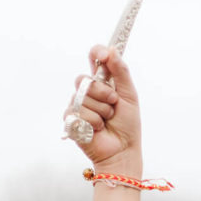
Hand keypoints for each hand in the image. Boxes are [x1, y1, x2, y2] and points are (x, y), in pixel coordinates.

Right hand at [64, 44, 142, 178]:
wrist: (123, 150)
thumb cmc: (127, 126)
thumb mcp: (129, 96)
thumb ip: (121, 72)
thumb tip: (112, 49)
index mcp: (103, 82)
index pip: (94, 58)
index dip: (97, 52)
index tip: (103, 54)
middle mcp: (88, 91)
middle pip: (84, 79)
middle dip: (103, 92)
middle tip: (113, 104)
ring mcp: (78, 104)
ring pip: (82, 96)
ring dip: (101, 110)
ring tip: (107, 121)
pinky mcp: (71, 119)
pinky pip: (77, 112)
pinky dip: (92, 121)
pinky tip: (97, 129)